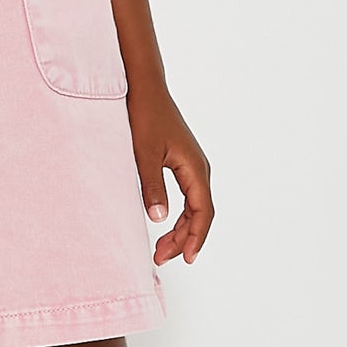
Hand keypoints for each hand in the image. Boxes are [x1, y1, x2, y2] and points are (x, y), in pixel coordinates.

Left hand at [129, 84, 213, 265]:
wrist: (143, 87)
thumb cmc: (145, 115)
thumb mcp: (143, 153)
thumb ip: (151, 186)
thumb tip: (159, 218)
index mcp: (194, 168)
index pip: (202, 212)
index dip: (196, 238)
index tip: (186, 258)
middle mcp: (198, 168)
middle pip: (199, 213)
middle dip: (184, 239)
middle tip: (161, 258)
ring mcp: (191, 165)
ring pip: (193, 206)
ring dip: (180, 229)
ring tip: (160, 249)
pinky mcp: (181, 162)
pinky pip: (186, 196)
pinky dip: (178, 214)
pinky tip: (164, 223)